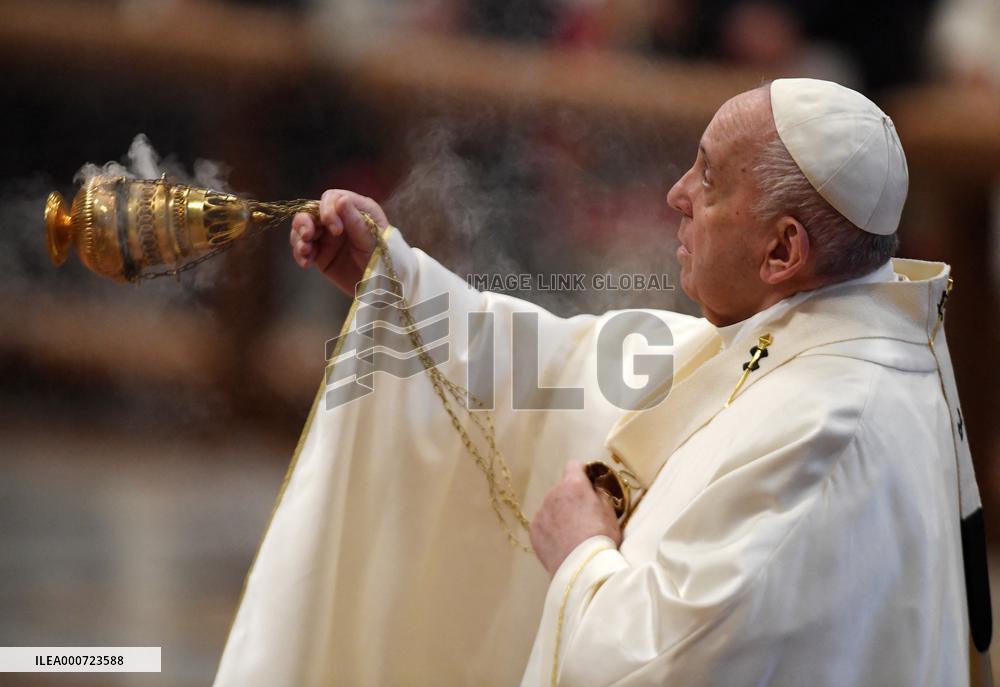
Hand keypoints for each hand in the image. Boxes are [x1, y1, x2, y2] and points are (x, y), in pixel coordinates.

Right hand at [289, 189, 388, 294]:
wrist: (381, 286)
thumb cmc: (382, 258)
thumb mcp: (372, 240)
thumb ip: (356, 221)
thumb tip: (341, 200)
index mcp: (355, 209)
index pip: (332, 199)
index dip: (327, 210)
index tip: (336, 230)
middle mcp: (338, 219)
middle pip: (311, 211)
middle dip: (304, 222)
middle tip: (307, 236)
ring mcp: (327, 237)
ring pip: (301, 229)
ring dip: (298, 238)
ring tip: (305, 251)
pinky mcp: (319, 254)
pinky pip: (302, 249)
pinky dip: (299, 255)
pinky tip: (306, 263)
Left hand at [530, 461, 622, 575]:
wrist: (582, 567)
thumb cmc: (601, 537)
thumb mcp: (610, 511)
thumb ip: (599, 494)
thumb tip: (594, 488)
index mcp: (573, 485)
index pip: (573, 465)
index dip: (582, 473)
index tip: (588, 484)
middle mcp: (553, 494)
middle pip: (562, 489)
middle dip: (571, 498)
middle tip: (583, 517)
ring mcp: (541, 512)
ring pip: (551, 507)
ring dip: (560, 514)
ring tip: (572, 534)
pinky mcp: (534, 530)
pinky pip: (543, 524)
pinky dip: (551, 530)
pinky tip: (561, 544)